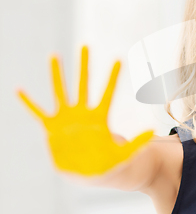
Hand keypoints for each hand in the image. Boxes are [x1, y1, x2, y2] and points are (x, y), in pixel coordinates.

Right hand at [18, 46, 153, 175]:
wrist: (90, 172)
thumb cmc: (108, 162)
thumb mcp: (125, 154)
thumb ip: (137, 142)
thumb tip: (152, 131)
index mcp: (100, 118)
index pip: (108, 92)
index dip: (113, 76)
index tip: (119, 59)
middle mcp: (82, 113)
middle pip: (84, 85)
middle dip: (85, 66)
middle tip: (86, 46)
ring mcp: (67, 119)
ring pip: (61, 92)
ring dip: (57, 74)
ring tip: (54, 55)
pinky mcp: (52, 128)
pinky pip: (38, 113)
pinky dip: (29, 102)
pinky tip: (19, 89)